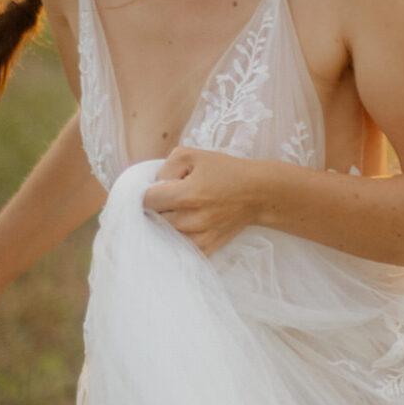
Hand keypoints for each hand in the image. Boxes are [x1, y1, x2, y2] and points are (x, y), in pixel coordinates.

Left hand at [142, 148, 269, 254]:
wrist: (258, 194)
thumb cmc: (226, 171)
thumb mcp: (194, 155)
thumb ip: (166, 166)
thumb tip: (153, 185)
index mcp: (188, 194)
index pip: (147, 200)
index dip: (145, 193)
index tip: (152, 191)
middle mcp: (193, 219)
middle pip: (154, 219)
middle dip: (155, 209)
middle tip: (166, 200)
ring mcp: (200, 237)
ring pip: (163, 235)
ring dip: (164, 224)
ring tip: (177, 212)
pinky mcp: (207, 249)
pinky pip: (179, 248)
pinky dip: (176, 239)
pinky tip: (184, 226)